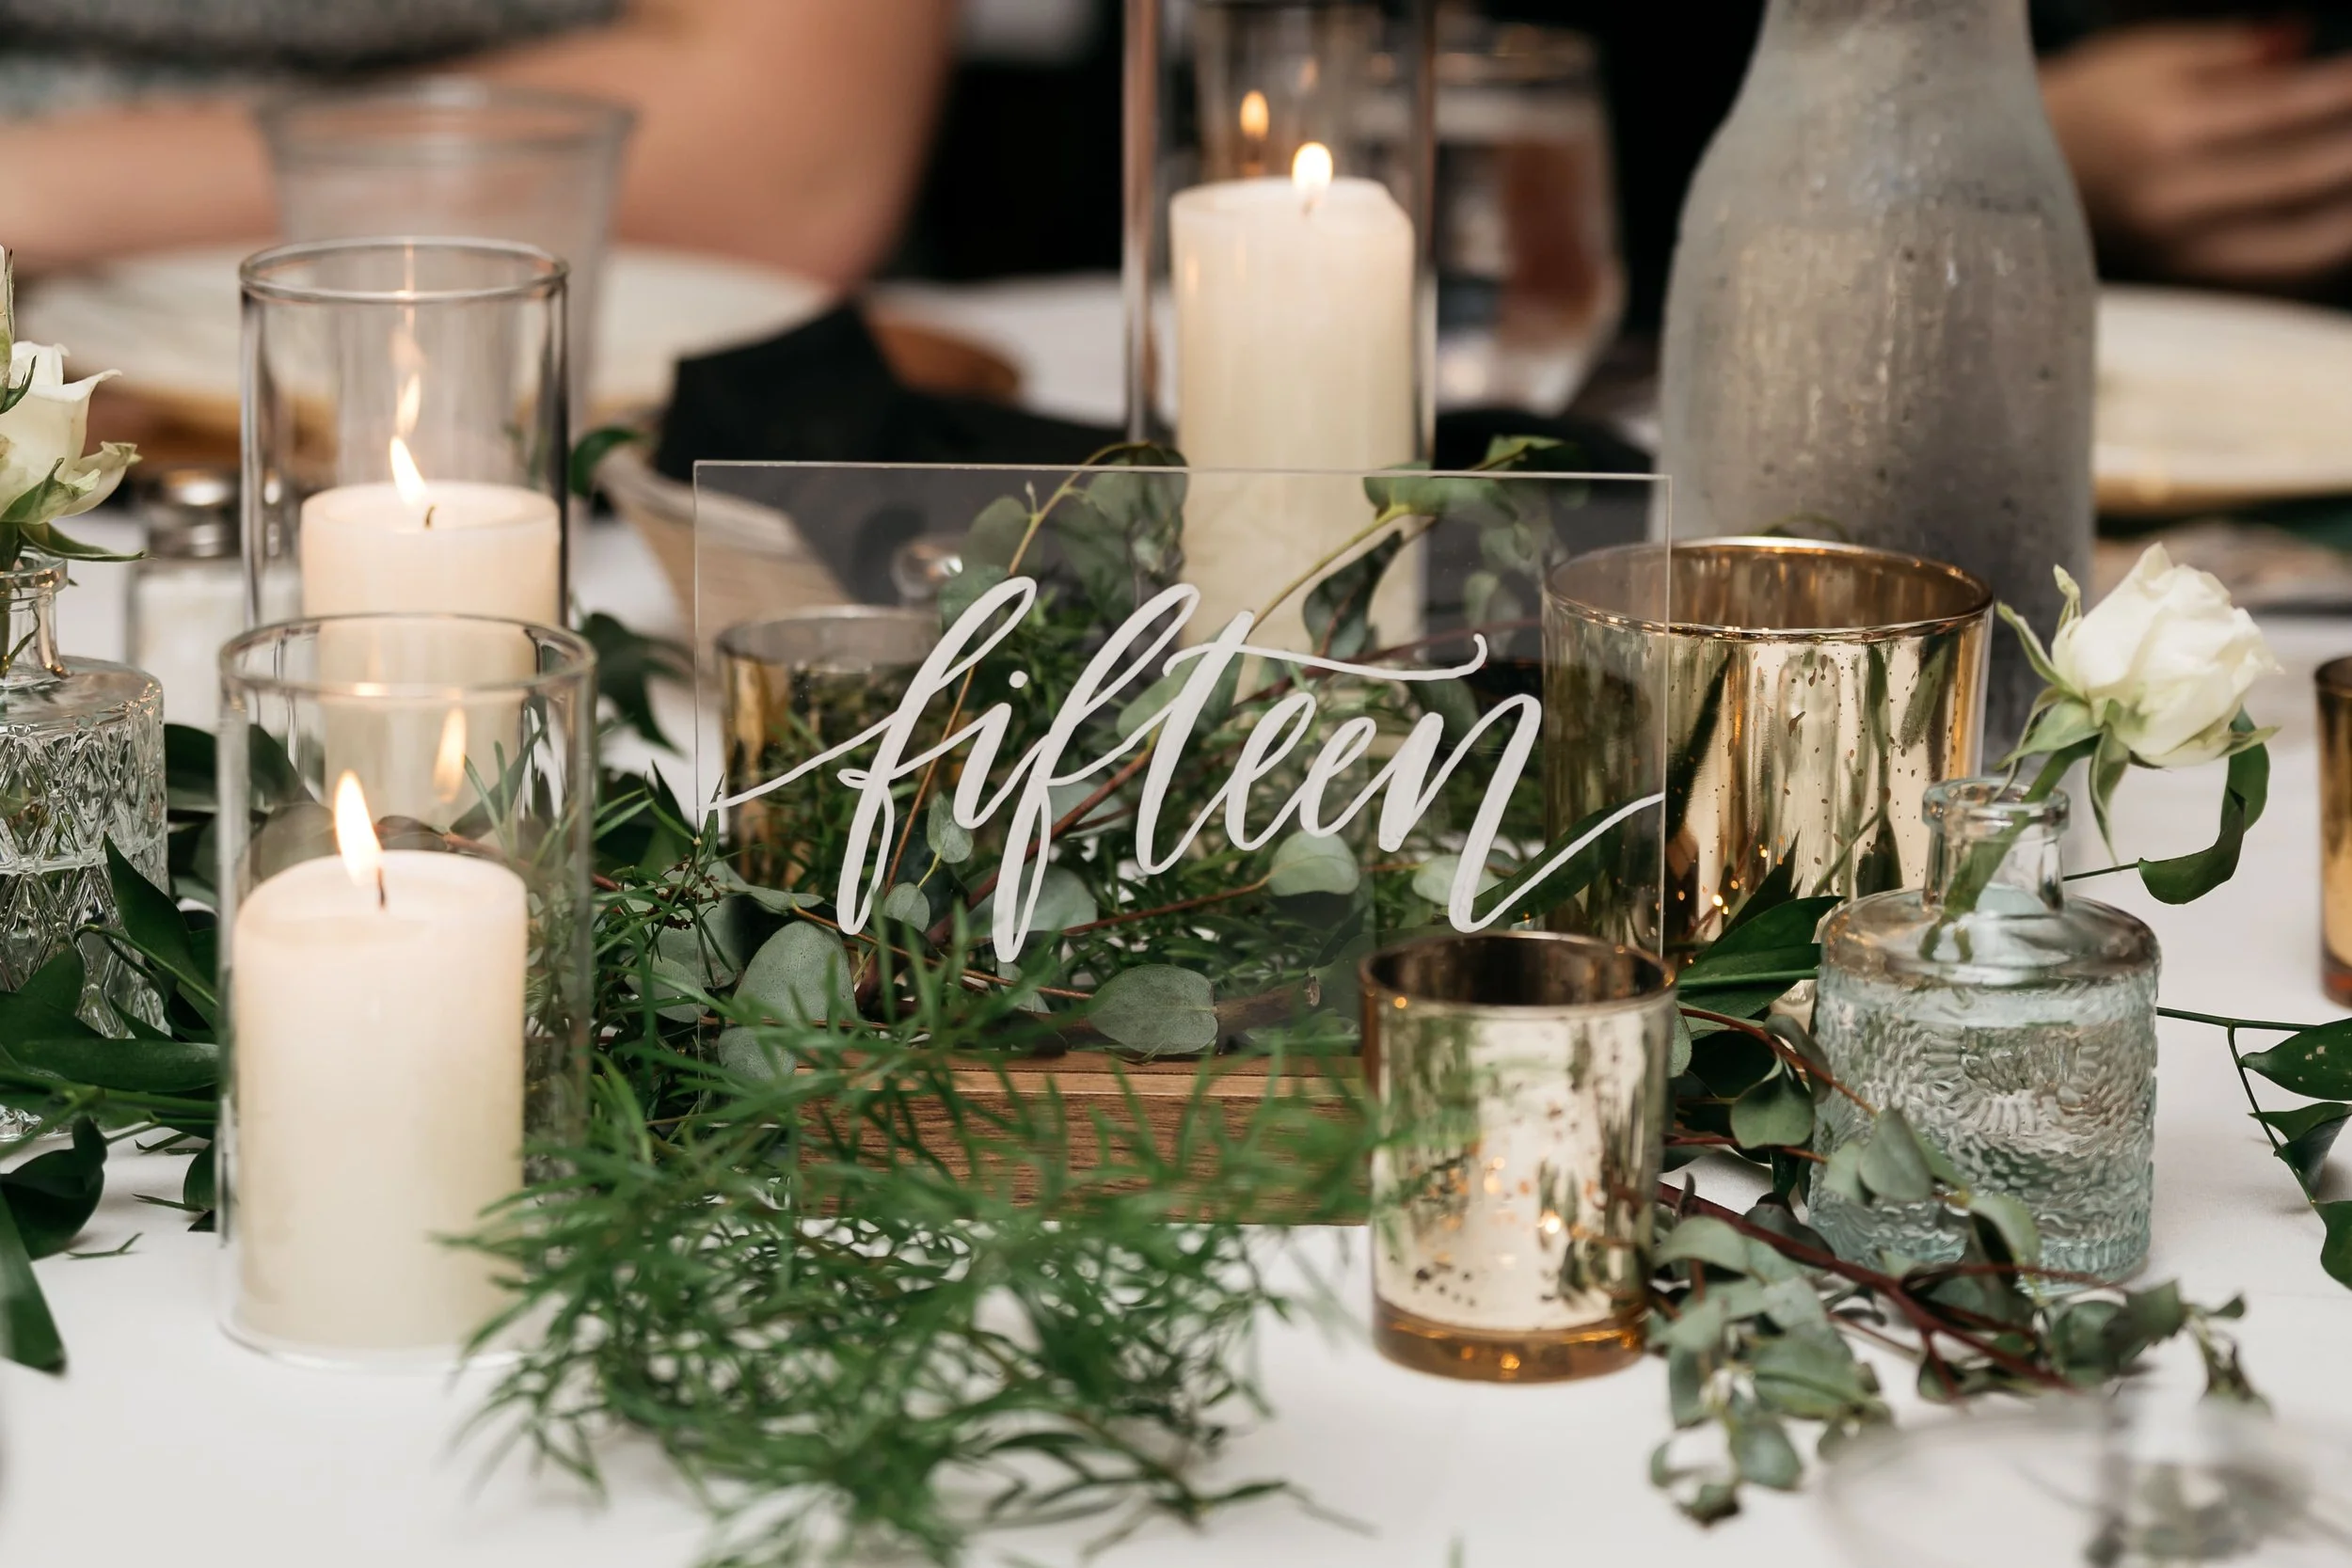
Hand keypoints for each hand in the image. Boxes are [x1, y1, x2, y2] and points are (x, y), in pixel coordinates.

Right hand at [2042, 21, 2351, 290]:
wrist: (2004, 178)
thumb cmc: (2084, 105)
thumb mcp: (2150, 58)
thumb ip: (2233, 51)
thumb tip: (2305, 42)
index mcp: (2161, 133)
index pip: (2286, 108)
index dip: (2345, 90)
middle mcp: (2169, 201)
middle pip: (2301, 179)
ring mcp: (2174, 251)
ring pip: (2297, 247)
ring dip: (2350, 218)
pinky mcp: (2178, 281)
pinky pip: (2269, 277)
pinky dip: (2318, 252)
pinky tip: (2340, 225)